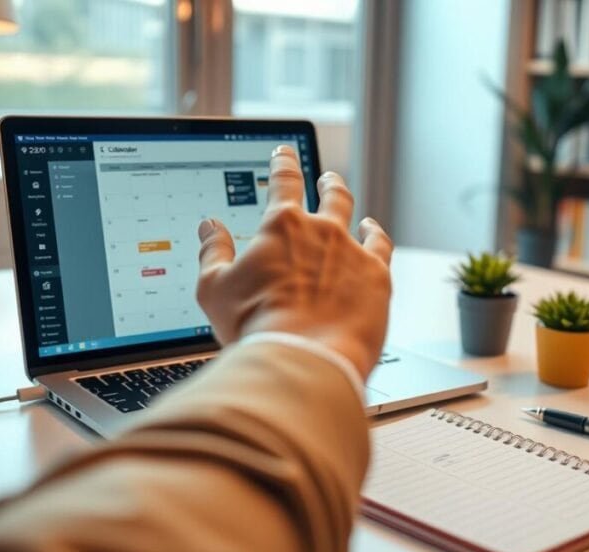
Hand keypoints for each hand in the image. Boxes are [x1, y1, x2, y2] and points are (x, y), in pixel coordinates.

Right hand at [195, 145, 393, 379]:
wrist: (301, 361)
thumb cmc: (255, 329)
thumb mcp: (214, 289)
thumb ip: (213, 253)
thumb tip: (208, 227)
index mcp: (280, 227)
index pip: (283, 181)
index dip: (283, 163)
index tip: (284, 153)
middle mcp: (320, 231)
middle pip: (329, 194)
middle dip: (326, 181)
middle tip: (325, 175)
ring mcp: (352, 252)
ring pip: (354, 215)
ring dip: (349, 202)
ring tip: (346, 198)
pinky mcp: (377, 277)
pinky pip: (380, 246)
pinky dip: (376, 235)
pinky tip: (374, 232)